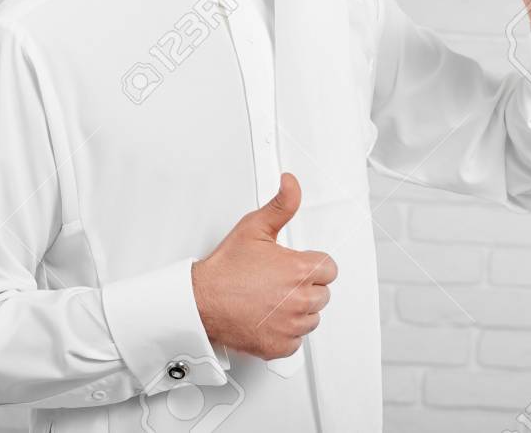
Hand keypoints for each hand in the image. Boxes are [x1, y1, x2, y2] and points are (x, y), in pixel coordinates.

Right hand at [190, 173, 336, 360]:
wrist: (201, 301)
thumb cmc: (225, 269)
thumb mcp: (254, 227)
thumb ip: (281, 205)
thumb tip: (292, 184)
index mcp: (299, 270)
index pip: (329, 269)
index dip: (312, 265)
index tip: (296, 266)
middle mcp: (299, 300)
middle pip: (322, 294)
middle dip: (304, 287)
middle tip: (279, 282)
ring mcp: (290, 325)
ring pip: (312, 318)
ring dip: (298, 310)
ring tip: (273, 299)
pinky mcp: (279, 346)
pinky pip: (297, 341)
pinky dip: (286, 332)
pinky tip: (269, 317)